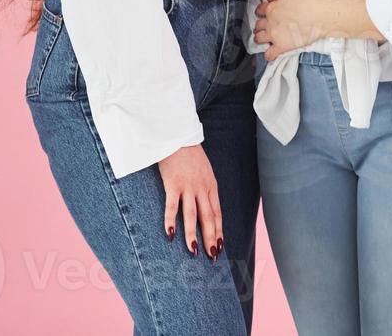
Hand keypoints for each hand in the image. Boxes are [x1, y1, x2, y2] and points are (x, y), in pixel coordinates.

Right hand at [157, 145, 222, 260]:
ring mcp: (187, 187)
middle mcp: (202, 188)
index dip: (219, 231)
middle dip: (211, 238)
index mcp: (211, 186)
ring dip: (193, 235)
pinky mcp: (173, 184)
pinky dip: (171, 221)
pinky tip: (170, 235)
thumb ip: (205, 188)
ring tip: (194, 251)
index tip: (220, 246)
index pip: (217, 213)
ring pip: (192, 215)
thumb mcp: (205, 171)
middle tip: (212, 255)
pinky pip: (172, 206)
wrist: (178, 136)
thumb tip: (205, 205)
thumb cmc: (190, 155)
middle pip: (208, 217)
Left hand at [251, 0, 325, 60]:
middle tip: (263, 27)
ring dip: (260, 39)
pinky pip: (270, 54)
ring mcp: (274, 35)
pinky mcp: (282, 46)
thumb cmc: (309, 4)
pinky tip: (270, 55)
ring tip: (263, 40)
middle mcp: (270, 22)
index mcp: (272, 8)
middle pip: (258, 25)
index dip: (260, 12)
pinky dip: (269, 55)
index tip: (262, 14)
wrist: (319, 16)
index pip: (259, 10)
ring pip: (259, 39)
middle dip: (259, 26)